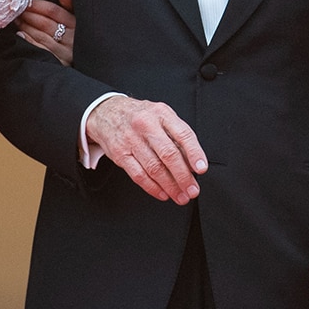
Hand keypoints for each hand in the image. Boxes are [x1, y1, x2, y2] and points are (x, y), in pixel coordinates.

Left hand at [15, 0, 73, 64]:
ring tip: (16, 21)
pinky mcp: (58, 64)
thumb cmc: (76, 39)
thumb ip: (71, 7)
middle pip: (45, 23)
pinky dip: (28, 41)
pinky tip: (20, 36)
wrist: (84, 67)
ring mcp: (65, 53)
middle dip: (29, 15)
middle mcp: (72, 39)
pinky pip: (39, 49)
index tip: (26, 2)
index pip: (54, 11)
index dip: (38, 5)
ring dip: (26, 27)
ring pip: (41, 36)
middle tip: (17, 11)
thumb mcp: (78, 22)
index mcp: (76, 25)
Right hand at [85, 96, 206, 203]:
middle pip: (168, 154)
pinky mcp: (120, 154)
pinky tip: (163, 193)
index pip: (182, 134)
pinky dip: (152, 188)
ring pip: (154, 168)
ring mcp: (131, 140)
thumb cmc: (140, 116)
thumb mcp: (161, 115)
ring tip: (180, 196)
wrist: (106, 113)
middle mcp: (146, 125)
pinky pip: (138, 175)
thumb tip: (192, 162)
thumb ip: (176, 134)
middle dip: (183, 176)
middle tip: (192, 190)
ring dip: (170, 186)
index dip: (194, 153)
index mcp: (161, 113)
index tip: (201, 169)